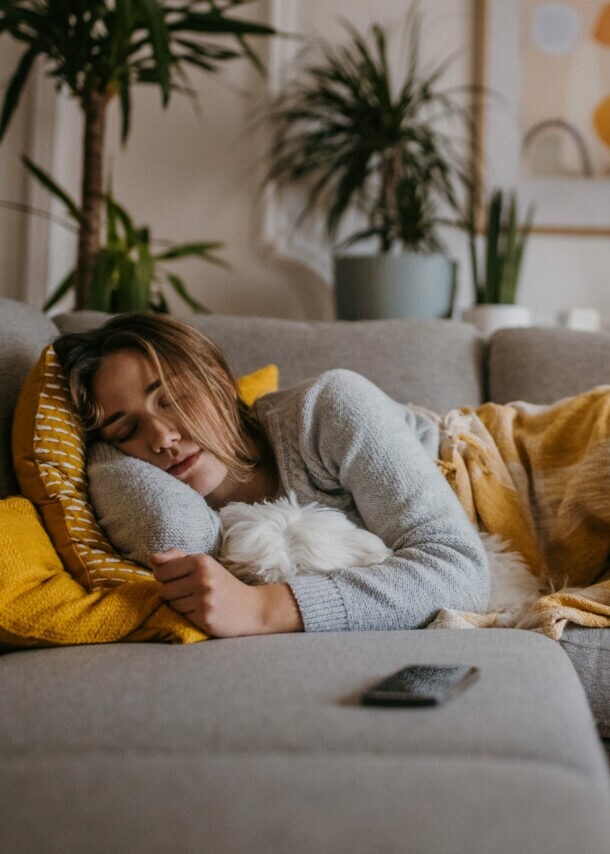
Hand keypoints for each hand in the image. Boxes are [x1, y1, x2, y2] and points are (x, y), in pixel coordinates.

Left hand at [150, 548, 303, 637]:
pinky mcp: (205, 618)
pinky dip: (190, 616)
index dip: (167, 578)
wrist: (252, 608)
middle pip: (164, 590)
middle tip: (193, 592)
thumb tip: (152, 558)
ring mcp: (204, 600)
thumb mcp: (204, 564)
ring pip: (171, 605)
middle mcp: (203, 579)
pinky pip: (182, 617)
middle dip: (174, 593)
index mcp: (201, 561)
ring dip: (181, 605)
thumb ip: (176, 558)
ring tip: (200, 602)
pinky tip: (204, 612)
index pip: (161, 571)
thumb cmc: (223, 584)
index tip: (181, 579)